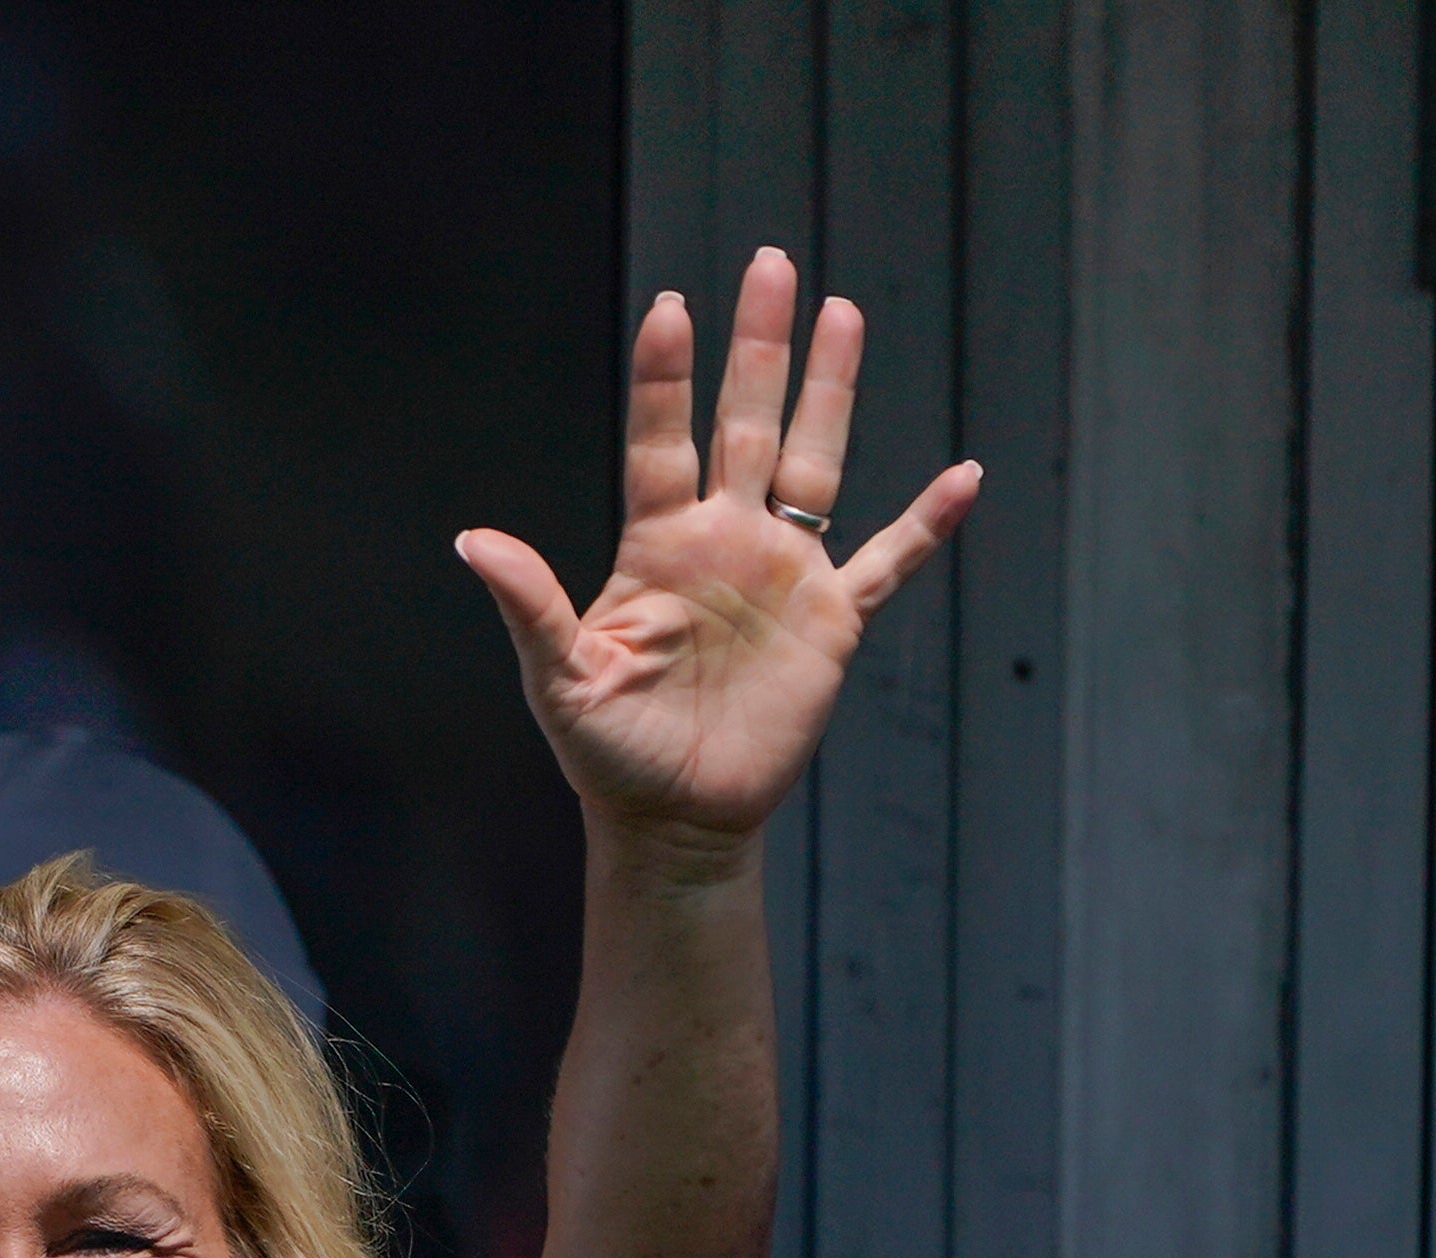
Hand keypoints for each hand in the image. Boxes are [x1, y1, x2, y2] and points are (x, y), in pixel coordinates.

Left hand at [460, 246, 979, 842]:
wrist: (675, 816)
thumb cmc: (609, 750)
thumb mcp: (560, 677)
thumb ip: (528, 603)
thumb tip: (471, 540)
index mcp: (658, 545)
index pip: (662, 440)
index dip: (665, 377)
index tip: (671, 306)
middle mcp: (724, 540)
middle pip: (746, 421)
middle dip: (759, 345)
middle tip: (773, 263)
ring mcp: (783, 571)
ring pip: (814, 459)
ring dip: (830, 391)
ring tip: (843, 314)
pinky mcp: (832, 620)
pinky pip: (889, 560)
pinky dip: (928, 524)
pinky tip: (964, 478)